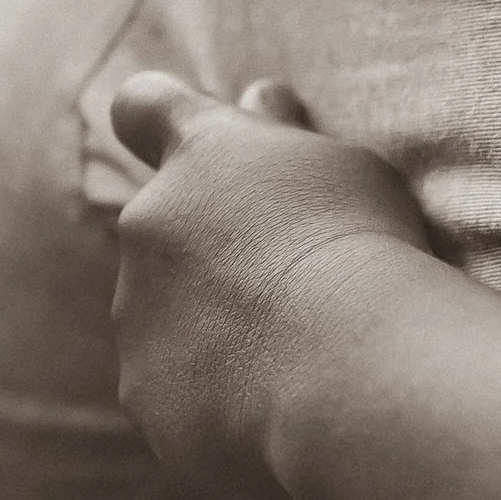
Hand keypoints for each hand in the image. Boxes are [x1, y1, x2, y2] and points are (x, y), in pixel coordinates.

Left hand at [109, 73, 429, 498]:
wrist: (346, 367)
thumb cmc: (364, 249)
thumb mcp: (342, 167)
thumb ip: (285, 134)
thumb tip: (258, 97)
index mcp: (199, 156)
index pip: (145, 107)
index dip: (159, 119)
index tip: (193, 145)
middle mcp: (147, 226)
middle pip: (165, 228)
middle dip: (213, 250)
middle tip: (296, 279)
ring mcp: (137, 316)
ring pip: (167, 314)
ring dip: (218, 325)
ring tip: (302, 352)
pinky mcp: (145, 395)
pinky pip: (178, 390)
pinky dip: (219, 396)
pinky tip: (284, 403)